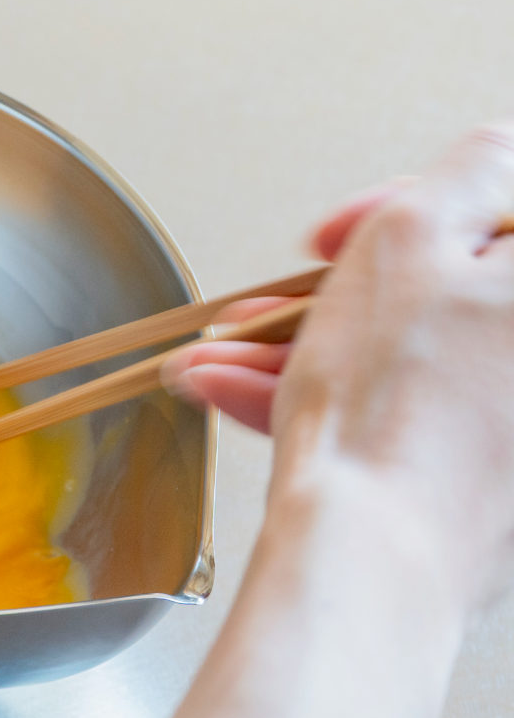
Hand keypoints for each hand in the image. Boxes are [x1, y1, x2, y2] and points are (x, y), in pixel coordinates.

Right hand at [167, 125, 513, 615]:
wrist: (371, 560)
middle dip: (342, 289)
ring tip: (231, 357)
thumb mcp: (408, 239)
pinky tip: (250, 395)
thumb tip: (491, 157)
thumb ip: (468, 169)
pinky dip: (332, 399)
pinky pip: (406, 412)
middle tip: (282, 302)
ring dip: (313, 348)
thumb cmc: (394, 412)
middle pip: (450, 292)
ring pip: (414, 356)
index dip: (406, 207)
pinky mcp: (491, 482)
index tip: (344, 233)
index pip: (500, 208)